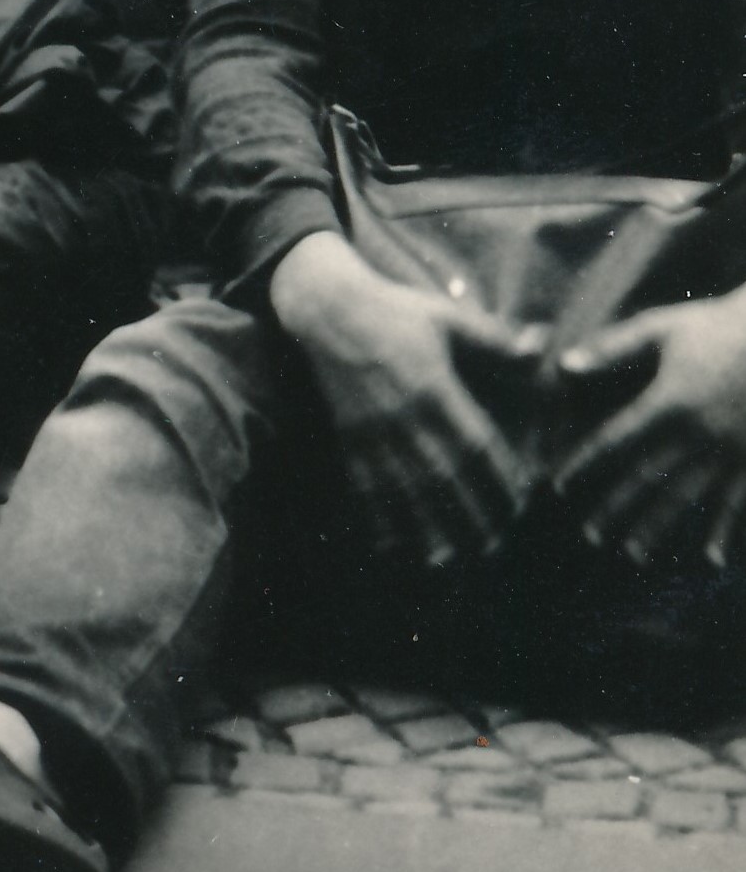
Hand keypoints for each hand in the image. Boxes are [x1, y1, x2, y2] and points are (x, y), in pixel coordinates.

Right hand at [270, 231, 540, 571]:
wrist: (329, 309)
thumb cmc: (396, 312)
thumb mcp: (448, 317)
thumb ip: (495, 339)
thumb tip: (542, 347)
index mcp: (433, 388)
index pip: (473, 446)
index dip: (497, 479)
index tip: (518, 505)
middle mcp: (404, 417)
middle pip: (442, 479)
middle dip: (468, 516)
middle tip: (492, 549)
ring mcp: (373, 431)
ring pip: (404, 491)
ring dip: (426, 529)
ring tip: (449, 562)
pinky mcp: (349, 438)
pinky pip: (364, 485)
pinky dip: (378, 518)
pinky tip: (390, 545)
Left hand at [552, 292, 745, 566]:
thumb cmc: (714, 327)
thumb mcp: (660, 328)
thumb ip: (612, 348)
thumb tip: (564, 365)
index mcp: (668, 402)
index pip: (616, 441)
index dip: (587, 464)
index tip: (561, 484)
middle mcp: (696, 434)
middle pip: (647, 478)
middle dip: (616, 508)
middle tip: (591, 535)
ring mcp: (728, 451)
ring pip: (687, 498)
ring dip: (658, 527)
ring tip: (634, 553)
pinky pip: (736, 504)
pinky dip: (724, 532)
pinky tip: (711, 557)